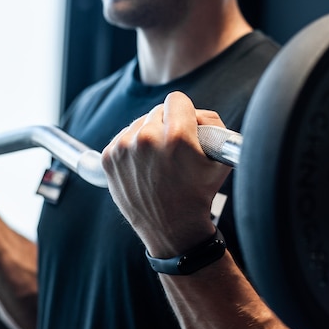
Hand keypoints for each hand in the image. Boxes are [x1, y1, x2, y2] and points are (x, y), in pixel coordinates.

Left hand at [102, 91, 231, 257]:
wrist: (171, 229)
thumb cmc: (198, 194)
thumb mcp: (219, 159)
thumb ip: (212, 124)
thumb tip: (196, 112)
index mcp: (177, 136)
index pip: (177, 99)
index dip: (186, 112)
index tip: (187, 126)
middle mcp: (148, 139)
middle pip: (158, 110)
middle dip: (168, 124)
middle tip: (174, 148)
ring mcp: (125, 149)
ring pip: (139, 123)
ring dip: (149, 134)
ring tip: (158, 160)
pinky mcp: (109, 158)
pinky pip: (123, 136)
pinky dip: (132, 146)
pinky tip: (143, 165)